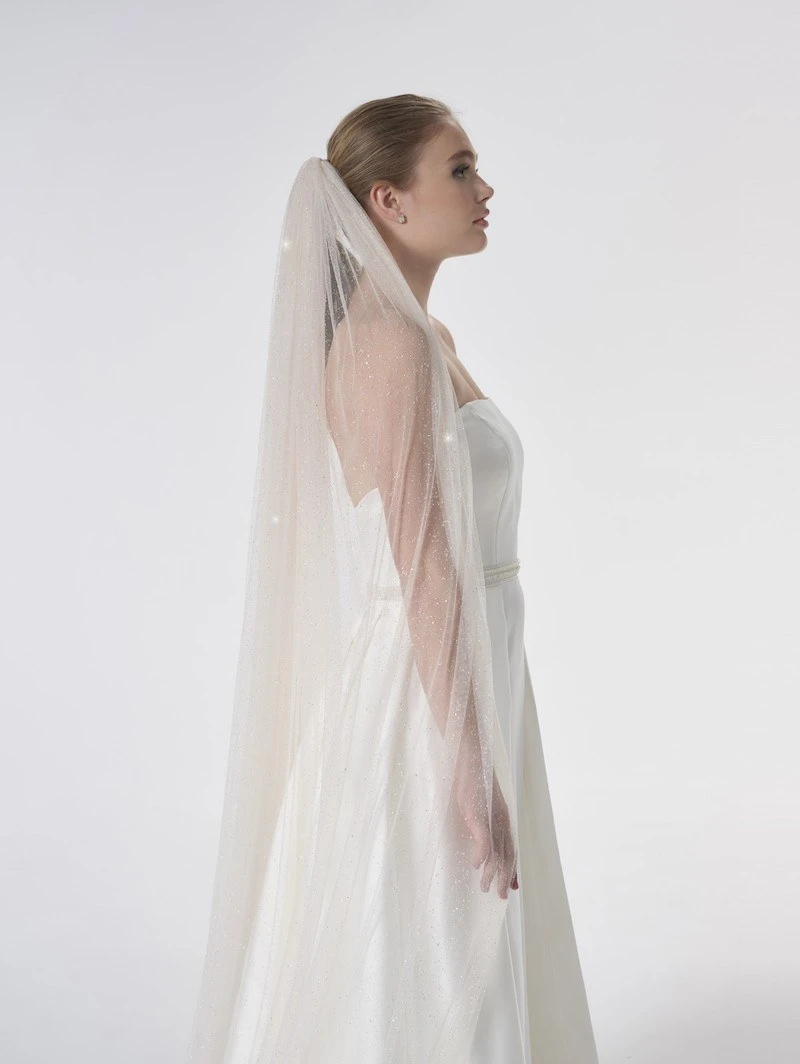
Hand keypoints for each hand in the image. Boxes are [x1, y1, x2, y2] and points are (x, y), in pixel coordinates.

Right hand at [454, 742, 518, 899]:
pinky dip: (481, 854)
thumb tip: (482, 842)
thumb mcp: (482, 805)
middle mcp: (501, 821)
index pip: (511, 849)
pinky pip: (483, 839)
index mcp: (503, 819)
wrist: (472, 757)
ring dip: (491, 872)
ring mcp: (491, 818)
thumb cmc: (474, 780)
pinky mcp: (478, 814)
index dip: (512, 869)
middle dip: (504, 877)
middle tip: (500, 896)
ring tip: (485, 887)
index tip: (512, 887)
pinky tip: (476, 866)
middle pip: (506, 855)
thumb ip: (485, 822)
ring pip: (495, 852)